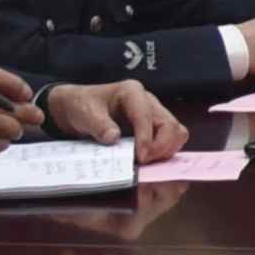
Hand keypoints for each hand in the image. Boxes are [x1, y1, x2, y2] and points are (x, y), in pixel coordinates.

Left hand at [51, 80, 188, 161]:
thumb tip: (114, 138)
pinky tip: (148, 159)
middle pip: (170, 124)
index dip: (146, 138)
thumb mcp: (85, 114)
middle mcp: (148, 101)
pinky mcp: (155, 127)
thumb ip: (99, 125)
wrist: (78, 107)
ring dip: (166, 150)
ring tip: (146, 161)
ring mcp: (154, 114)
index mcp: (132, 92)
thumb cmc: (82, 106)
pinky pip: (171, 139)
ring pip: (176, 132)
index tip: (140, 158)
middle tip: (143, 162)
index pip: (146, 116)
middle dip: (160, 147)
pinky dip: (165, 152)